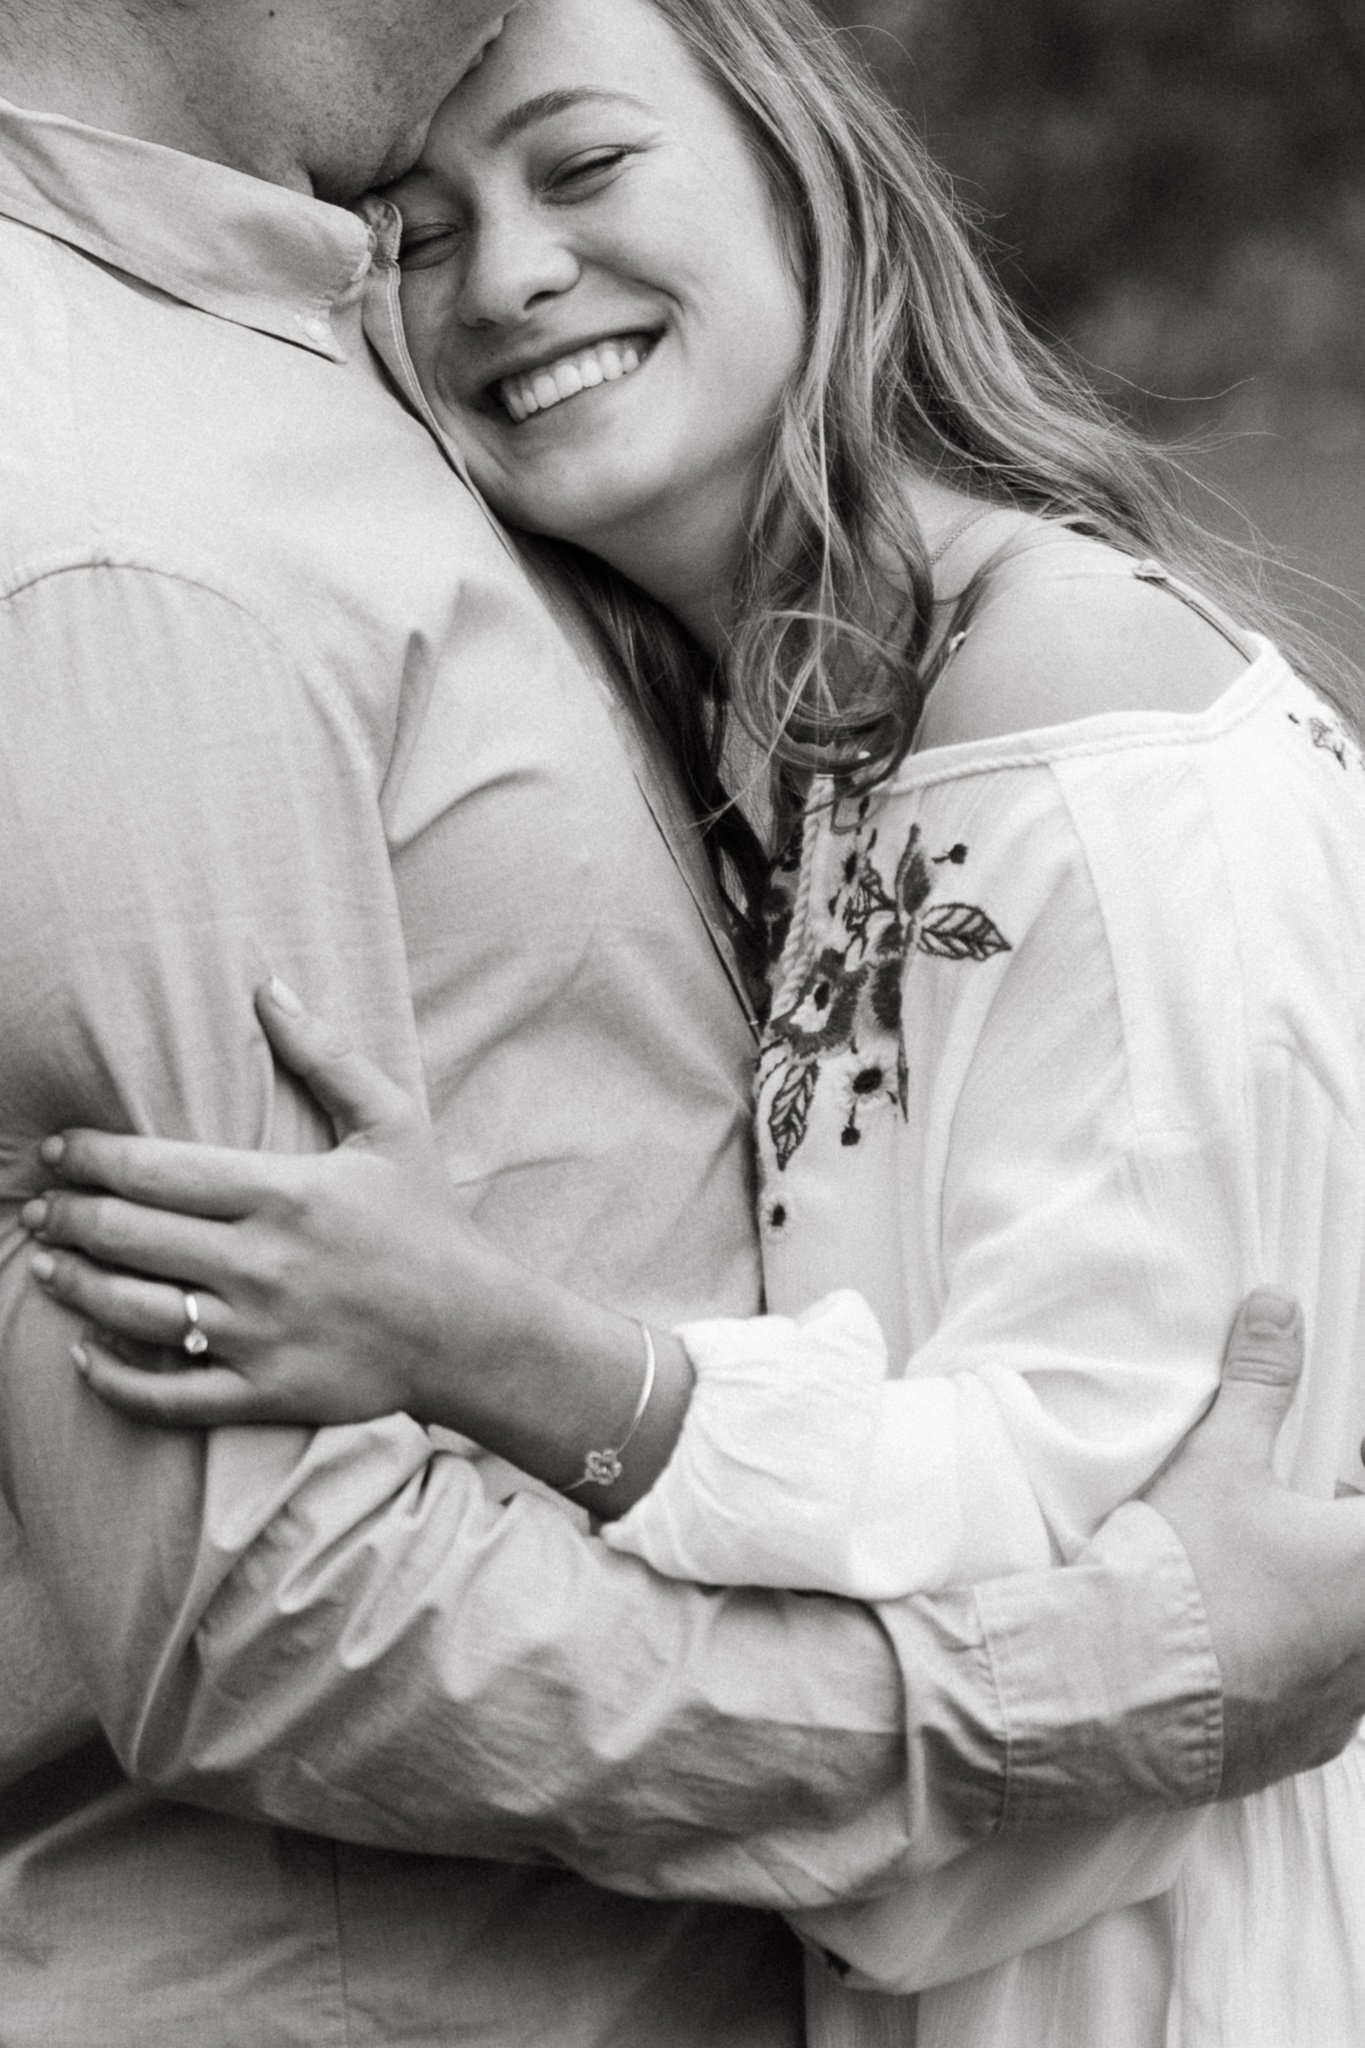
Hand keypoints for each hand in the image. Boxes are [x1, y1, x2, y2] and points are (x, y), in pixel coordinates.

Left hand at [24, 979, 517, 1428]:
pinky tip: (84, 1355)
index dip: (90, 1158)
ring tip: (47, 1268)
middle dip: (68, 1218)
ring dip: (75, 1288)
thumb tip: (265, 986)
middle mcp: (261, 1262)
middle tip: (40, 1208)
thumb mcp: (391, 1123)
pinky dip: (112, 1379)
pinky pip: (166, 1395)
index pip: (154, 1169)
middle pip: (129, 1236)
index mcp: (284, 1192)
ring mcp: (259, 1333)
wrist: (473, 1329)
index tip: (58, 1152)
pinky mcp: (265, 1391)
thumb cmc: (429, 1221)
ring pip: (132, 1312)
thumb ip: (325, 1054)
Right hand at [1145, 1290, 1364, 1798]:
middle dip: (1348, 1535)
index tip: (1344, 1467)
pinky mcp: (1309, 1746)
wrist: (1112, 1691)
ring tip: (1267, 1573)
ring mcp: (1348, 1705)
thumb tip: (1277, 1307)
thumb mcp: (1217, 1459)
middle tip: (1313, 1506)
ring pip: (1357, 1639)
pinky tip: (1245, 1640)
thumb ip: (1259, 1382)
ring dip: (1329, 1602)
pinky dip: (1304, 1662)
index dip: (1362, 1483)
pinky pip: (1330, 1696)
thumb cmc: (1177, 1573)